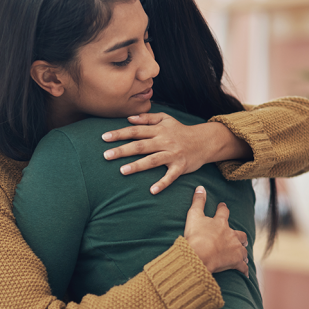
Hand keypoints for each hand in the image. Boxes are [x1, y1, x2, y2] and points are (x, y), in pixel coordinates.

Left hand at [102, 112, 251, 194]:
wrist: (204, 141)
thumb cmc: (180, 130)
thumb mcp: (165, 119)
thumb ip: (147, 118)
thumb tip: (129, 119)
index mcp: (159, 130)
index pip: (136, 131)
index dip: (120, 133)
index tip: (104, 137)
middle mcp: (164, 141)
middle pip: (140, 145)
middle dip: (122, 150)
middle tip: (106, 155)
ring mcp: (173, 154)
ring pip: (153, 160)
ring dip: (137, 166)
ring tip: (122, 171)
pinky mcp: (180, 166)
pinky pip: (171, 176)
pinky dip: (162, 183)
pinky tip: (152, 190)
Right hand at [184, 186, 248, 277]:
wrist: (200, 255)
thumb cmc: (196, 235)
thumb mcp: (193, 215)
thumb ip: (198, 201)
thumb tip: (200, 187)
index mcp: (220, 223)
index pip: (223, 212)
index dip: (223, 208)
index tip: (222, 206)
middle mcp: (231, 235)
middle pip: (239, 234)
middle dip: (240, 235)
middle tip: (239, 236)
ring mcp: (235, 249)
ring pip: (243, 249)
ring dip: (242, 251)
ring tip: (242, 254)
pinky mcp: (235, 262)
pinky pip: (242, 267)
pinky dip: (244, 269)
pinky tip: (245, 272)